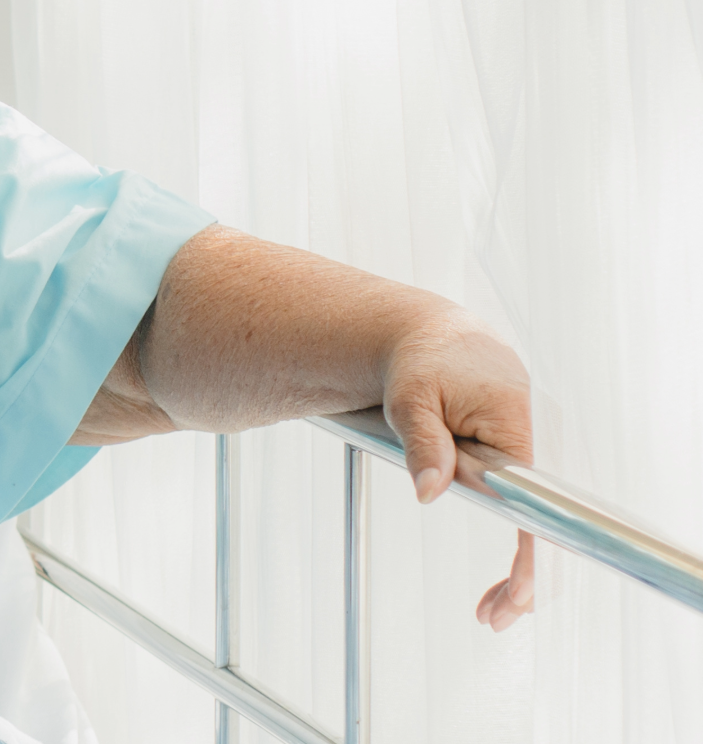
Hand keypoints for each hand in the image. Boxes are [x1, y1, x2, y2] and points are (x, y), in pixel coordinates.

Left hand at [380, 310, 534, 628]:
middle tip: (490, 617)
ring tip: (491, 606)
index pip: (534, 504)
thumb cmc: (419, 362)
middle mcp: (533, 440)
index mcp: (515, 425)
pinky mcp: (514, 455)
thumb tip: (429, 493)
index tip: (515, 597)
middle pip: (543, 520)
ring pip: (535, 516)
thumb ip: (423, 444)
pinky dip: (516, 536)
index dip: (528, 556)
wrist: (428, 336)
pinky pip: (524, 503)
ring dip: (520, 562)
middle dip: (524, 575)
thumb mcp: (411, 397)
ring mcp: (527, 449)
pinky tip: (503, 574)